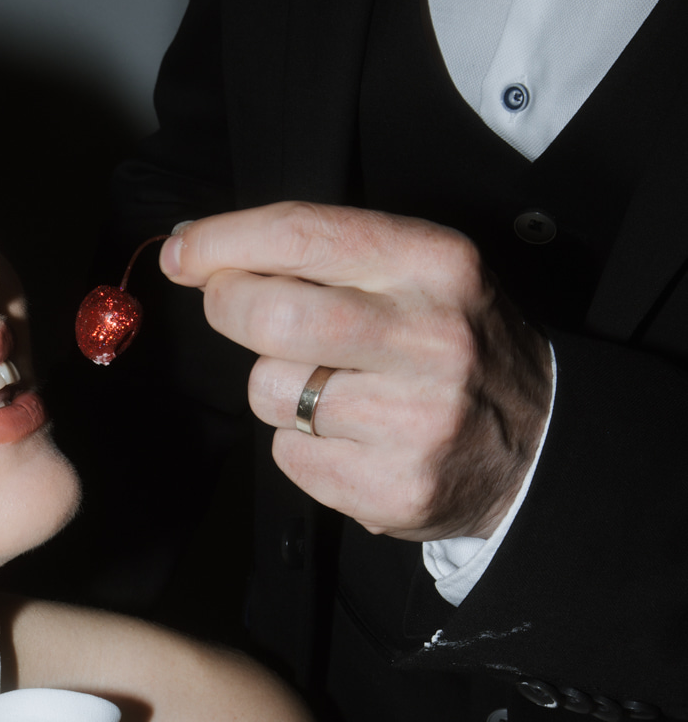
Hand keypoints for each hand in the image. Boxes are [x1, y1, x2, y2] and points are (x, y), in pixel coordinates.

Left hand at [161, 202, 552, 540]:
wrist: (538, 447)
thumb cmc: (454, 345)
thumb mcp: (421, 274)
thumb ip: (326, 256)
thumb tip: (200, 249)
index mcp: (435, 265)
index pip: (303, 233)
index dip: (223, 240)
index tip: (182, 249)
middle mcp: (430, 338)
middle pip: (270, 314)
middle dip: (227, 306)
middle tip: (232, 307)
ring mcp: (413, 420)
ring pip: (270, 391)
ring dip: (275, 387)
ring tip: (329, 388)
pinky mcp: (392, 487)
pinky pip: (289, 457)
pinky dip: (301, 445)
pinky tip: (349, 437)